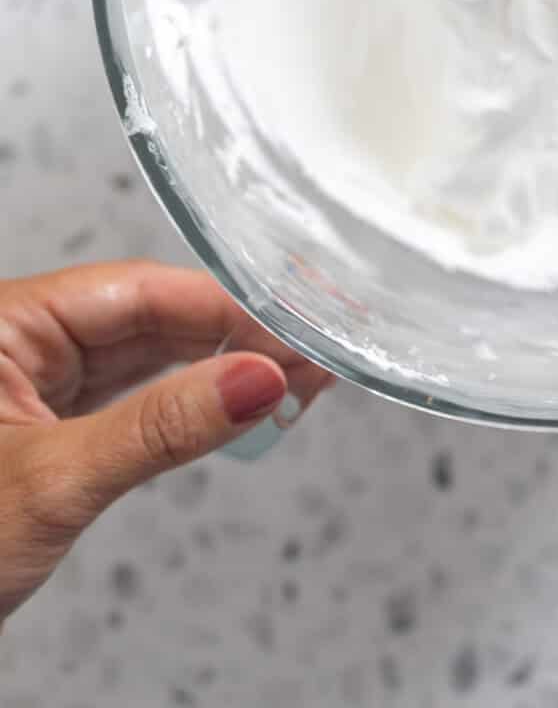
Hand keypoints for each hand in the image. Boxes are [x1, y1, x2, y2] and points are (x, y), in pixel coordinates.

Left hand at [0, 260, 331, 625]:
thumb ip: (160, 427)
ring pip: (144, 357)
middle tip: (312, 357)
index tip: (293, 332)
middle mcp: (19, 340)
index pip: (141, 290)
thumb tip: (254, 378)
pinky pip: (128, 399)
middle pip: (150, 316)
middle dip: (234, 335)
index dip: (225, 307)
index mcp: (6, 320)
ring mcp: (31, 385)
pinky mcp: (45, 430)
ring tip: (291, 381)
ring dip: (217, 370)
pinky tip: (231, 407)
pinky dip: (182, 406)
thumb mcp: (53, 482)